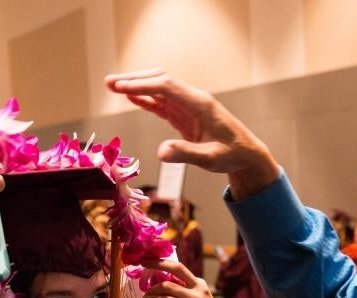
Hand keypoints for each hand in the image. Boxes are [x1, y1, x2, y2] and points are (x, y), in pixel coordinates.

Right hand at [105, 69, 279, 198]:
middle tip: (109, 83)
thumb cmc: (232, 156)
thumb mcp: (210, 159)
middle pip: (161, 81)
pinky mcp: (185, 115)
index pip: (167, 87)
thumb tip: (160, 153)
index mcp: (200, 104)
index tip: (121, 88)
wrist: (247, 155)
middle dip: (135, 79)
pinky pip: (162, 102)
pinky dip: (146, 98)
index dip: (143, 86)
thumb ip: (186, 154)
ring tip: (111, 86)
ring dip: (137, 86)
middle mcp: (193, 100)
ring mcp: (188, 106)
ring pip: (159, 89)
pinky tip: (130, 97)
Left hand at [140, 258, 243, 297]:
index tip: (148, 260)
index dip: (163, 262)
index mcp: (199, 284)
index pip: (179, 267)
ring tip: (145, 296)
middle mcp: (199, 287)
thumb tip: (162, 291)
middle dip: (157, 263)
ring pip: (169, 286)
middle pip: (176, 268)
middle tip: (143, 263)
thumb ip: (184, 296)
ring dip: (152, 290)